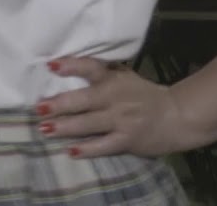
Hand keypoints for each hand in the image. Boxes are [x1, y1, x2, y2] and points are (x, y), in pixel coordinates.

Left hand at [36, 57, 186, 157]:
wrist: (178, 116)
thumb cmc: (142, 94)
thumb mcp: (124, 76)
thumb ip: (100, 72)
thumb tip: (63, 66)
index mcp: (114, 79)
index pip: (91, 68)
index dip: (71, 66)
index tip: (50, 66)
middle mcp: (115, 98)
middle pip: (83, 100)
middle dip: (59, 104)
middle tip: (39, 108)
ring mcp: (122, 120)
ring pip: (88, 124)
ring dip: (65, 127)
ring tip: (45, 129)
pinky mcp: (127, 140)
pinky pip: (103, 145)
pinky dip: (87, 149)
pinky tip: (71, 151)